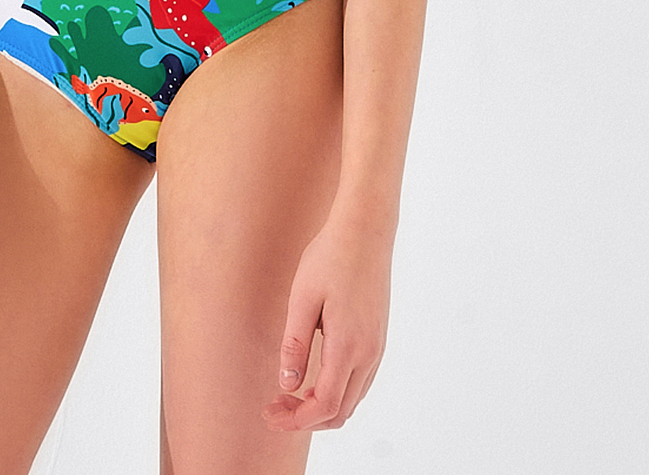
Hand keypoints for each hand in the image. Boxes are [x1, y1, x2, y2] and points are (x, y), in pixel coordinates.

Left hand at [261, 215, 391, 432]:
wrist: (366, 229)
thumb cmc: (330, 257)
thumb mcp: (303, 298)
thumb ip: (294, 345)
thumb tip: (287, 385)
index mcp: (348, 346)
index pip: (324, 405)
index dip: (295, 419)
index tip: (270, 412)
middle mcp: (368, 354)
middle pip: (341, 412)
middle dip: (306, 417)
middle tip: (275, 405)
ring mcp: (377, 347)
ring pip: (352, 399)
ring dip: (322, 406)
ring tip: (289, 392)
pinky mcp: (378, 337)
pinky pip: (360, 381)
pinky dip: (337, 391)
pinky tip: (314, 376)